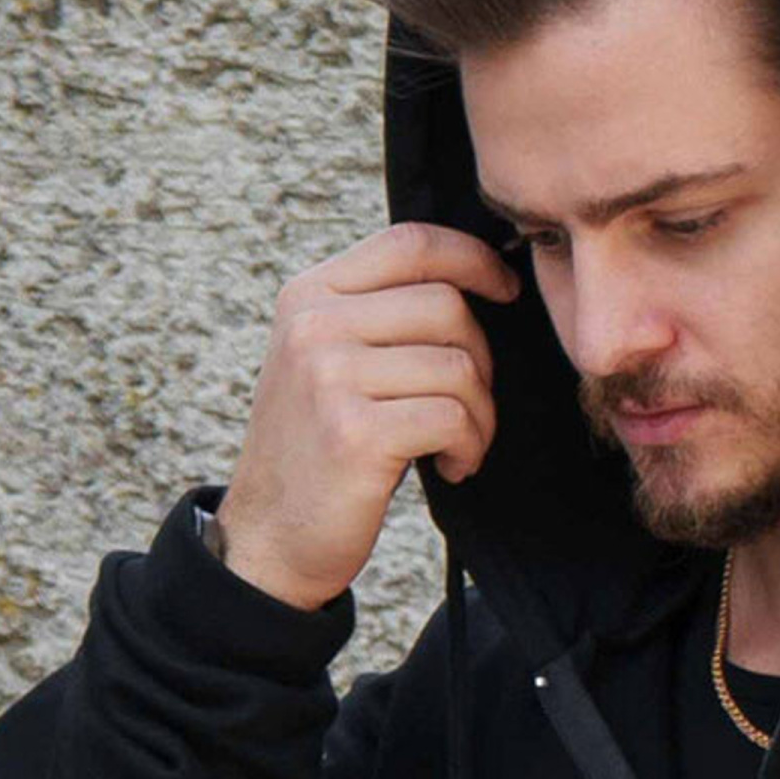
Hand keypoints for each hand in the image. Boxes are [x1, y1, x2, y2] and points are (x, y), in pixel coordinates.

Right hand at [215, 220, 521, 611]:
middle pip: (446, 306)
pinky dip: (470, 447)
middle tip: (470, 409)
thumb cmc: (321, 448)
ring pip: (458, 366)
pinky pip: (453, 417)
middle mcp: (314, 325)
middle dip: (482, 361)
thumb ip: (379, 315)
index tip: (507, 289)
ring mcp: (330, 377)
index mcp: (310, 295)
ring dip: (480, 416)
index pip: (410, 243)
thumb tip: (474, 280)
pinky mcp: (356, 432)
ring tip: (458, 446)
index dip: (474, 258)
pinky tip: (451, 468)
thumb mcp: (330, 361)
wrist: (272, 535)